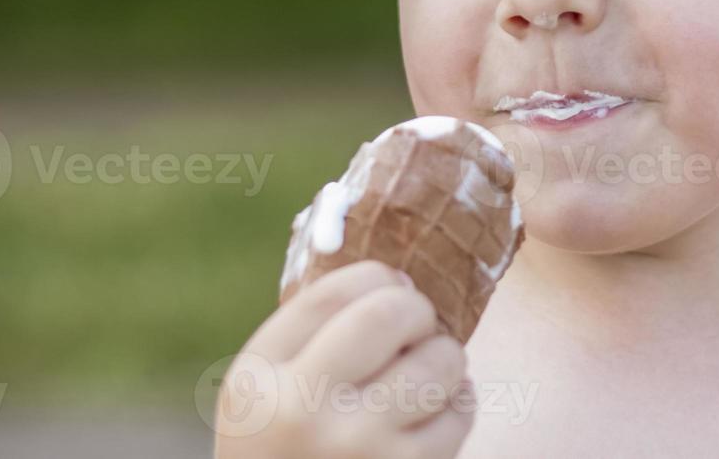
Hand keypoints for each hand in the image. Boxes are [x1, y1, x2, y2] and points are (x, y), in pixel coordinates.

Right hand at [213, 260, 475, 458]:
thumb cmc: (286, 451)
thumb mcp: (266, 393)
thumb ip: (311, 335)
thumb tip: (398, 278)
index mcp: (259, 378)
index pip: (332, 292)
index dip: (377, 277)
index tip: (392, 286)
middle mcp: (303, 410)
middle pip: (388, 313)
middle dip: (417, 310)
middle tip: (417, 327)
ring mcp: (358, 446)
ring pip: (438, 360)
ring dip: (445, 357)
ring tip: (428, 371)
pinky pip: (459, 412)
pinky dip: (457, 403)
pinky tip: (434, 413)